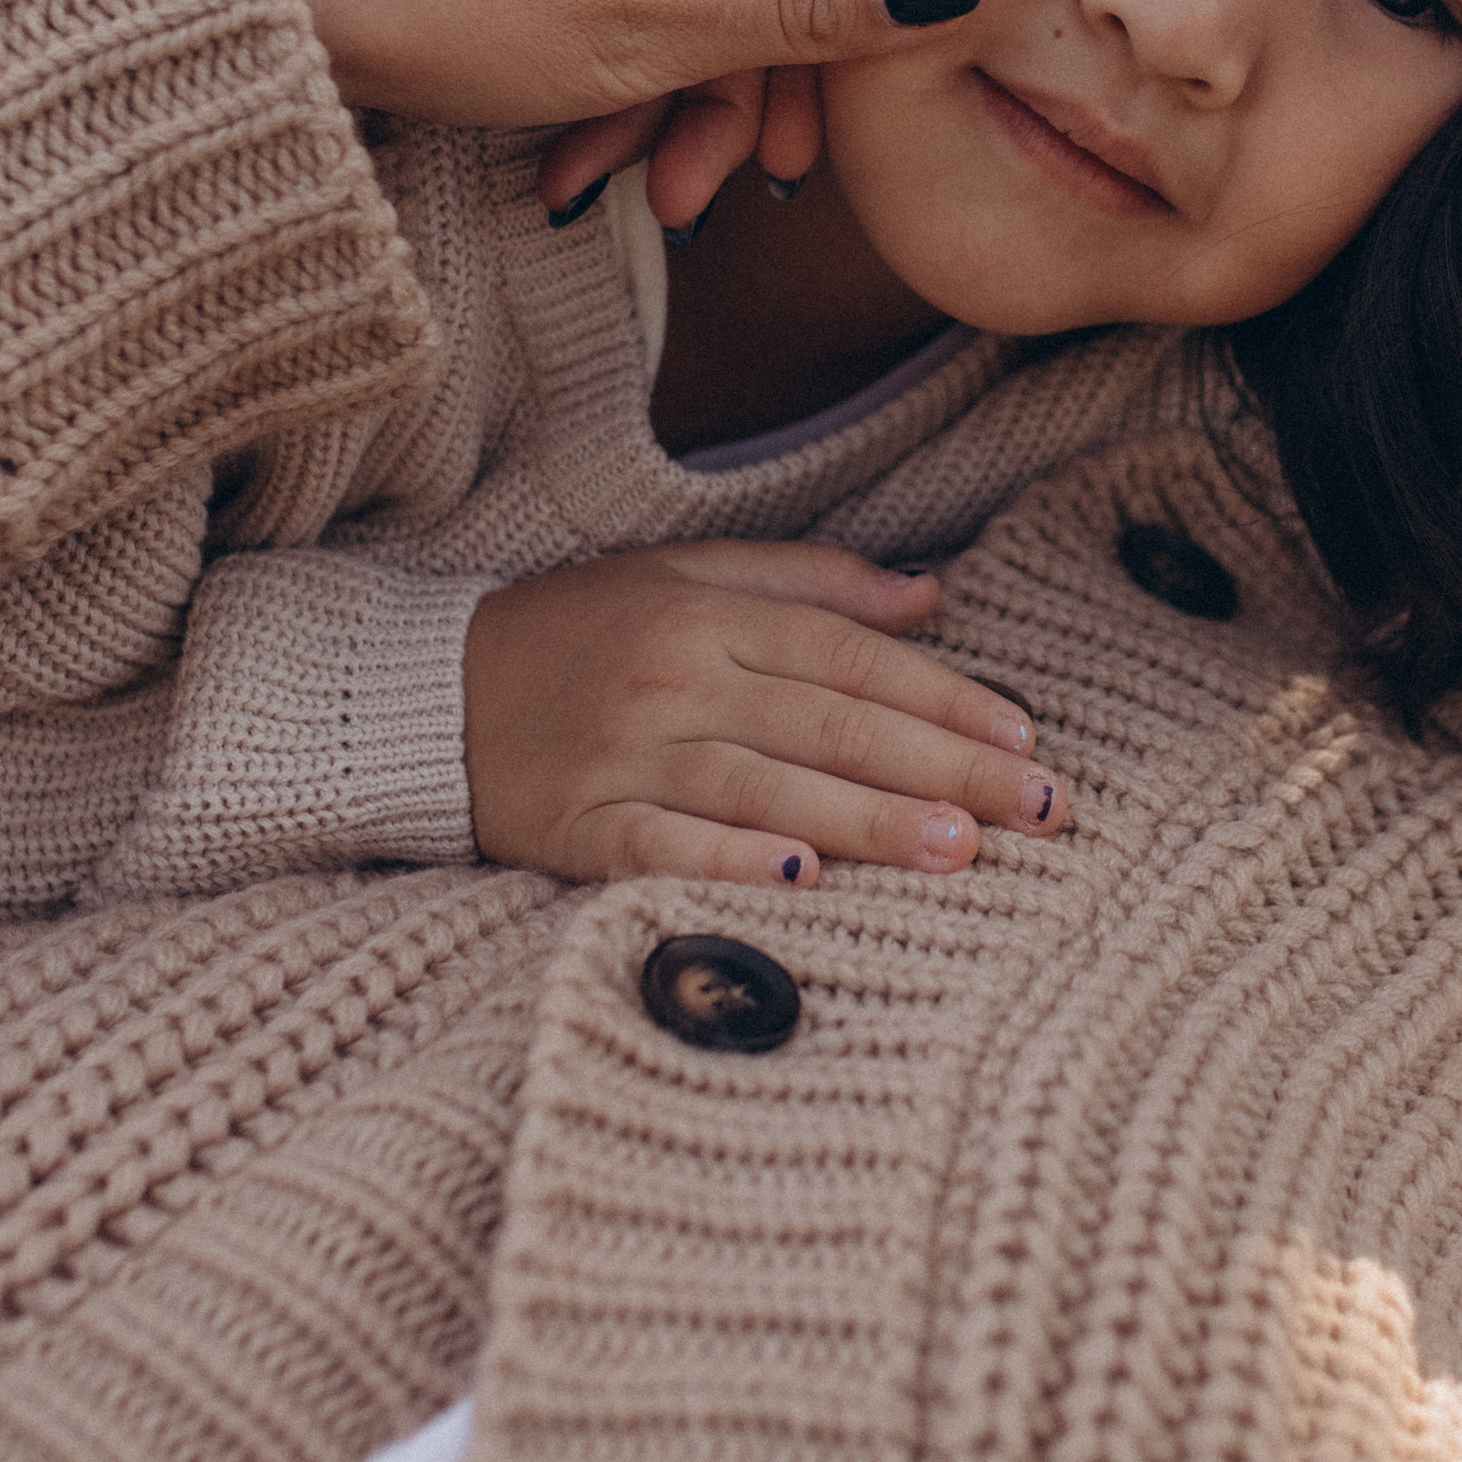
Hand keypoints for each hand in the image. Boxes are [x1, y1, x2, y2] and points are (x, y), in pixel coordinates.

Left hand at [271, 0, 977, 225]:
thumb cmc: (444, 1)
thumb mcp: (644, 33)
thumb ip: (803, 11)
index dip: (812, 69)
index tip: (782, 174)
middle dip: (714, 98)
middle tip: (679, 203)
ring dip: (646, 89)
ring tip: (588, 184)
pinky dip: (590, 45)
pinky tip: (550, 135)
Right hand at [463, 538, 1067, 886]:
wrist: (425, 692)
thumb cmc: (577, 631)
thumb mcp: (685, 574)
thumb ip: (810, 581)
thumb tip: (932, 594)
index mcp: (708, 614)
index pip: (849, 654)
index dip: (941, 695)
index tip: (1024, 737)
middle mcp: (675, 678)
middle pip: (828, 723)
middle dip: (941, 768)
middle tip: (1036, 808)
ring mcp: (625, 755)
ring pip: (764, 788)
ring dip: (865, 821)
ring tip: (958, 850)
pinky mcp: (575, 827)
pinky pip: (662, 847)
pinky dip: (729, 866)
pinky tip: (799, 887)